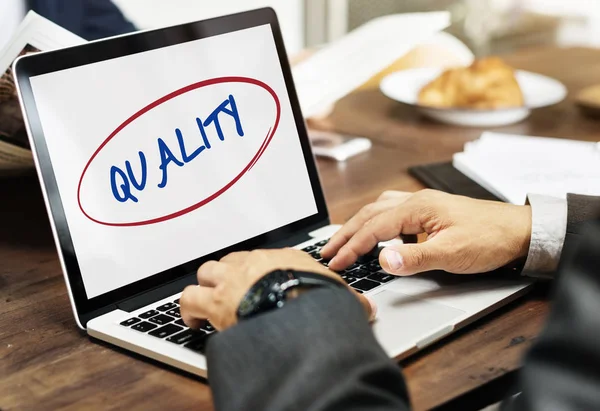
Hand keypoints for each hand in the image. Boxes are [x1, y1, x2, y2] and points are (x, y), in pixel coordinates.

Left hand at [180, 248, 374, 330]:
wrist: (300, 312)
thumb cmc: (319, 302)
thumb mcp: (340, 298)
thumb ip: (350, 300)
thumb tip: (367, 308)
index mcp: (283, 258)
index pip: (264, 258)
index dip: (258, 271)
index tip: (258, 282)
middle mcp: (254, 263)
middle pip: (232, 260)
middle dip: (228, 274)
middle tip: (230, 290)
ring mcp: (233, 280)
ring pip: (206, 271)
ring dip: (205, 286)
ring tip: (206, 302)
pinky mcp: (215, 301)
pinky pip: (189, 298)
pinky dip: (188, 309)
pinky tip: (193, 321)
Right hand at [321, 189, 531, 275]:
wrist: (520, 230)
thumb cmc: (490, 238)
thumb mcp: (452, 253)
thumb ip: (415, 257)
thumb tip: (382, 259)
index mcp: (418, 208)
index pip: (373, 228)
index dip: (351, 247)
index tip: (335, 263)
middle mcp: (416, 201)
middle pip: (369, 214)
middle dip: (345, 234)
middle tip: (327, 252)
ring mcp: (423, 205)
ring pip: (379, 210)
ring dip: (358, 225)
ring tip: (343, 240)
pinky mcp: (429, 212)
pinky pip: (392, 212)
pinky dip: (376, 222)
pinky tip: (378, 232)